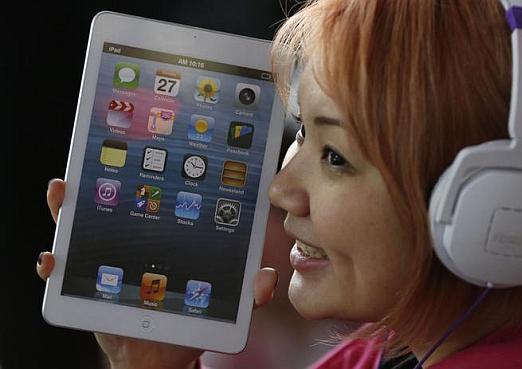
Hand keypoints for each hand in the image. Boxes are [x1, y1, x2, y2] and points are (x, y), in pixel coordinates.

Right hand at [38, 179, 278, 368]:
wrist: (159, 352)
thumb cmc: (190, 316)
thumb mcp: (223, 301)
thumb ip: (248, 292)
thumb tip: (266, 279)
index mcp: (164, 235)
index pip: (157, 197)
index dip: (153, 172)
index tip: (153, 148)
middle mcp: (132, 239)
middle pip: (114, 203)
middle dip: (104, 179)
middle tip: (98, 157)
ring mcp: (105, 259)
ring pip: (82, 226)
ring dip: (68, 208)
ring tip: (63, 190)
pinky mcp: (84, 286)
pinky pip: (63, 271)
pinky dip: (53, 262)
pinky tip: (51, 258)